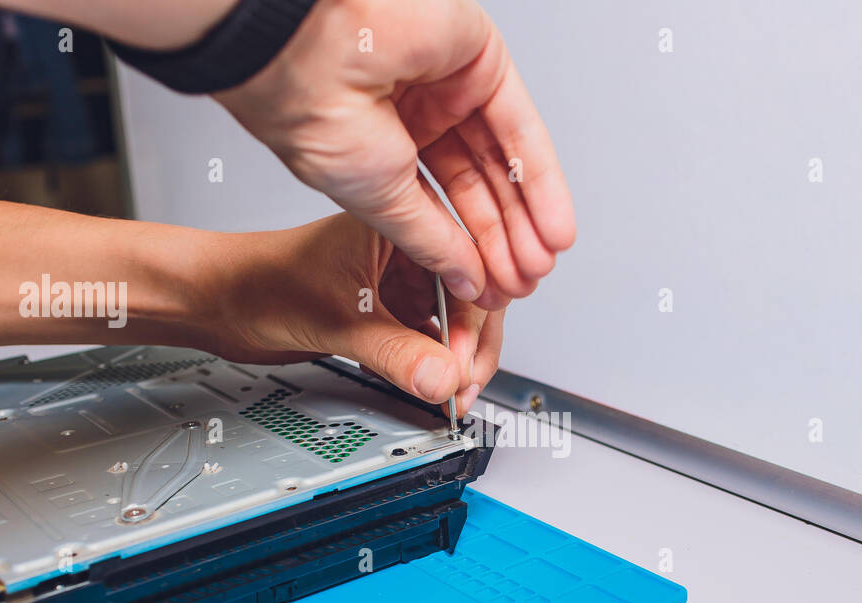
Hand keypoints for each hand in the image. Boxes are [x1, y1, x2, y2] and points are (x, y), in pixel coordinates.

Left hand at [194, 212, 501, 413]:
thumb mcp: (338, 320)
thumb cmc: (261, 281)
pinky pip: (427, 342)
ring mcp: (398, 283)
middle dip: (470, 349)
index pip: (468, 268)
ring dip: (454, 362)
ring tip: (449, 394)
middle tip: (462, 388)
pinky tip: (429, 386)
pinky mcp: (388, 313)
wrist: (220, 304)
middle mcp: (406, 251)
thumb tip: (443, 378)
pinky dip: (432, 367)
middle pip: (469, 300)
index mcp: (399, 224)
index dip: (476, 320)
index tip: (465, 363)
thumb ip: (395, 353)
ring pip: (452, 325)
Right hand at [213, 0, 575, 309]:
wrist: (309, 54)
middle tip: (521, 283)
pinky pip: (520, 125)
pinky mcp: (480, 57)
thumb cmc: (313, 113)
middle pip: (474, 185)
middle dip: (502, 240)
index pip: (438, 205)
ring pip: (500, 159)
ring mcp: (448, 84)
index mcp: (377, 143)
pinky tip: (552, 226)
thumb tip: (464, 278)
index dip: (466, 250)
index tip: (489, 289)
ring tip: (539, 265)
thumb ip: (432, 241)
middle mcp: (414, 111)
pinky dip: (541, 180)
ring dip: (526, 218)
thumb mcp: (382, 200)